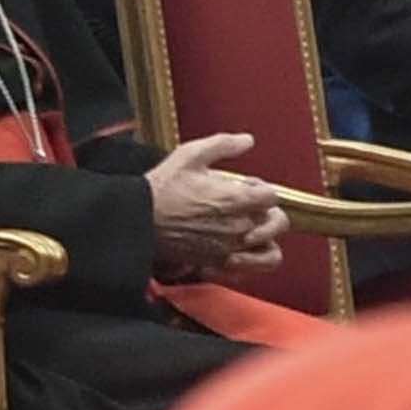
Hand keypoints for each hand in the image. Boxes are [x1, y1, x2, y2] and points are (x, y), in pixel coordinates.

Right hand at [143, 135, 283, 275]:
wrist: (134, 221)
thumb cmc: (161, 188)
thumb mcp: (190, 155)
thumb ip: (224, 145)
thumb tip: (247, 140)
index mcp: (237, 201)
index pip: (272, 197)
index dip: (260, 189)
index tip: (244, 186)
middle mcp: (238, 227)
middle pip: (276, 222)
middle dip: (265, 212)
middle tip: (245, 206)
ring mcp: (228, 249)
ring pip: (268, 251)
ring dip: (263, 239)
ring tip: (247, 229)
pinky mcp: (214, 264)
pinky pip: (246, 268)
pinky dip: (246, 260)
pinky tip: (232, 247)